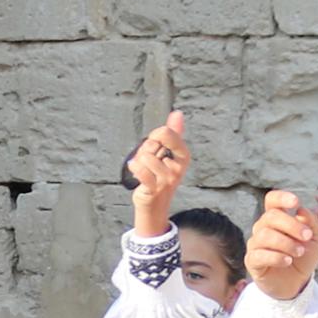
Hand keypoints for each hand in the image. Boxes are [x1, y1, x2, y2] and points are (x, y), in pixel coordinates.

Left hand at [123, 109, 187, 237]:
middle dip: (144, 150)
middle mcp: (178, 167)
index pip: (167, 133)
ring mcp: (167, 179)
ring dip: (138, 162)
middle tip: (147, 160)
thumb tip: (177, 114)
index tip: (154, 143)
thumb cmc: (159, 176)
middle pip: (153, 144)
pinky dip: (134, 168)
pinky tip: (136, 171)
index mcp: (183, 155)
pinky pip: (140, 169)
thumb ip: (173, 132)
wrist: (155, 203)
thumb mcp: (168, 153)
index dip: (154, 136)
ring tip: (143, 169)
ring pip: (145, 157)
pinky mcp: (155, 188)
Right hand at [246, 190, 317, 300]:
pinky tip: (288, 261)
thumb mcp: (314, 240)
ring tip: (299, 252)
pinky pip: (259, 254)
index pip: (272, 201)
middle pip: (271, 216)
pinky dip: (276, 257)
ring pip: (265, 235)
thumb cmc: (303, 258)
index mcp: (278, 219)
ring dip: (286, 243)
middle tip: (307, 237)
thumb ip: (311, 223)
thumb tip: (301, 210)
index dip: (281, 197)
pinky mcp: (252, 261)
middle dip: (291, 225)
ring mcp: (255, 244)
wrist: (297, 283)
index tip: (295, 202)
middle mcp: (263, 228)